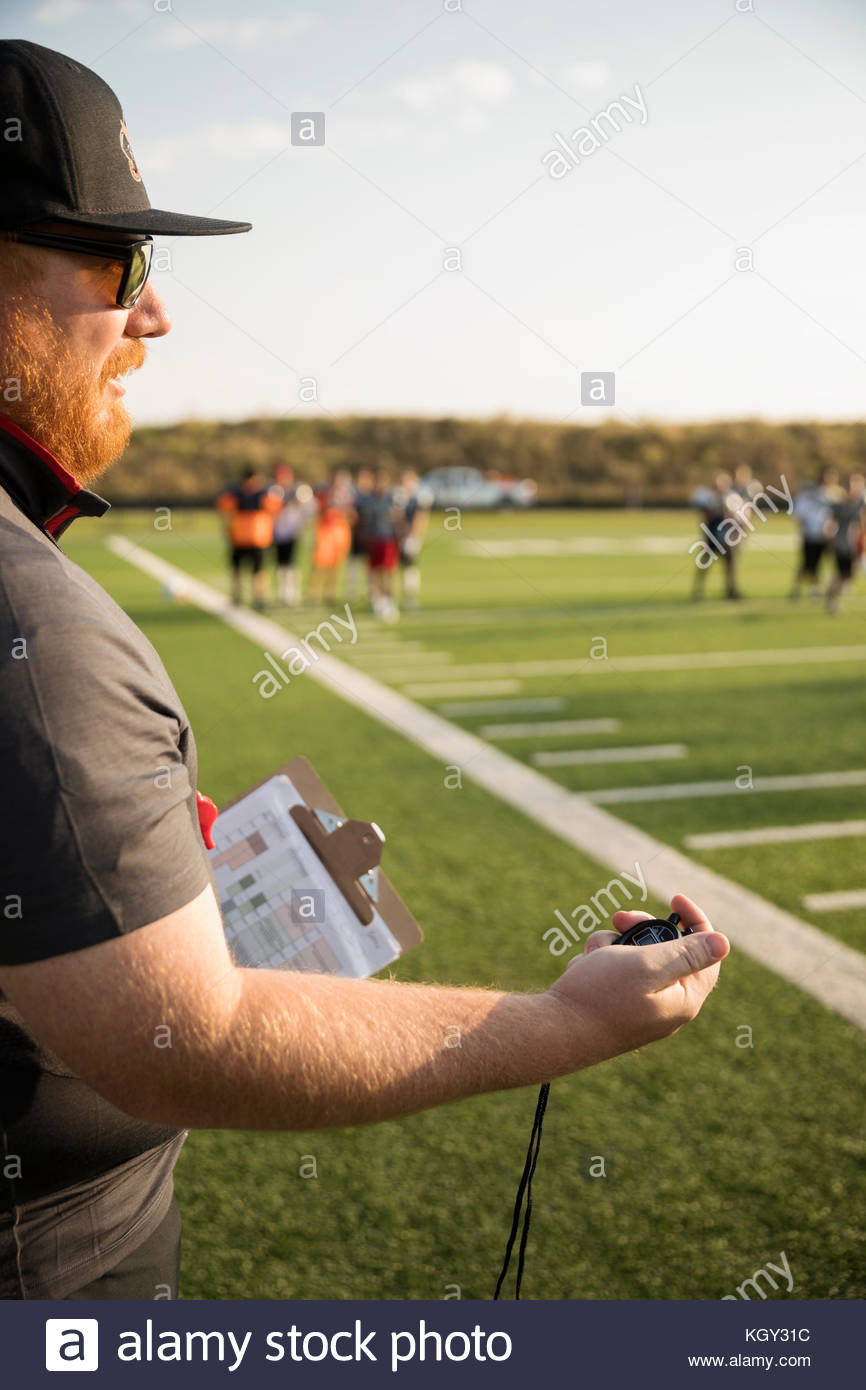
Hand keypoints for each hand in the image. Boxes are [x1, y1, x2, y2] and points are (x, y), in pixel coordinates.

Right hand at [545, 893, 728, 1066]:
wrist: (552, 1031)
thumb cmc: (600, 997)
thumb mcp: (647, 966)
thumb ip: (686, 954)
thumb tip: (724, 943)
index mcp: (683, 998)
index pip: (706, 952)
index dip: (694, 921)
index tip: (673, 898)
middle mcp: (665, 1005)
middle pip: (667, 950)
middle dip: (642, 929)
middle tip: (620, 917)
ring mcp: (639, 1006)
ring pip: (635, 956)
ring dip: (613, 944)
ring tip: (595, 953)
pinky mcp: (614, 1006)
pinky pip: (614, 971)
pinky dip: (599, 962)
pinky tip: (584, 970)